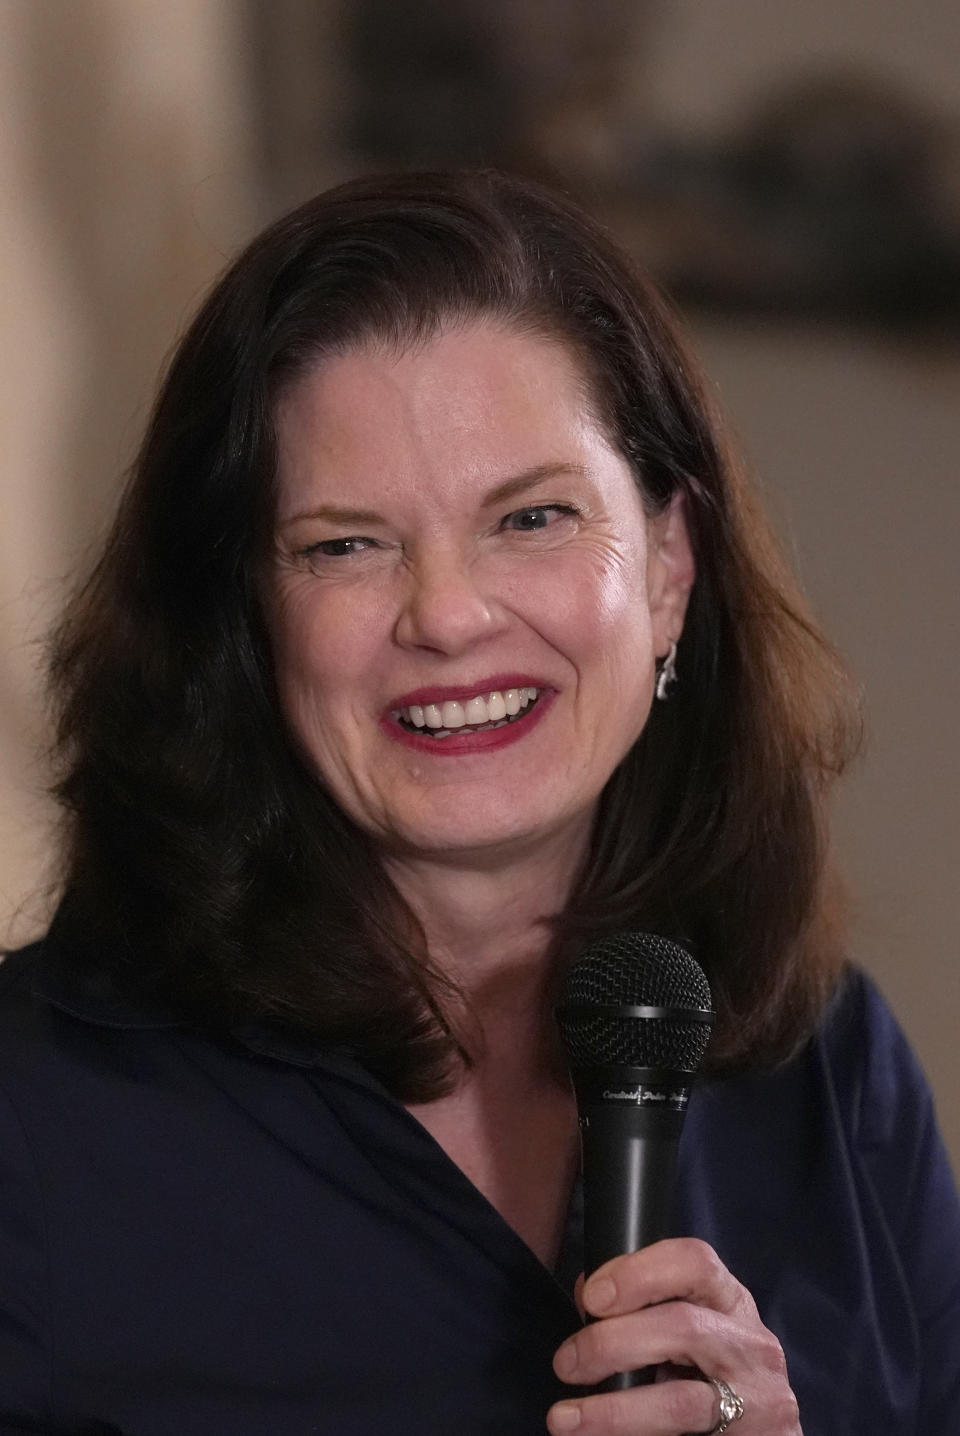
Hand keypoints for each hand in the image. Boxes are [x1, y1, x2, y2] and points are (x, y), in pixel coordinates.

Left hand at [547, 1238, 800, 1433]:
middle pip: (682, 1327)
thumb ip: (641, 1309)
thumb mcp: (687, 1332)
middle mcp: (752, 1345)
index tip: (592, 1298)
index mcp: (731, 1302)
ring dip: (615, 1410)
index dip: (639, 1273)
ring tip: (566, 1419)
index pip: (694, 1262)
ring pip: (682, 1402)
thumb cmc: (714, 1374)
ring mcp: (760, 1401)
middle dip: (612, 1342)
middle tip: (567, 1364)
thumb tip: (587, 1293)